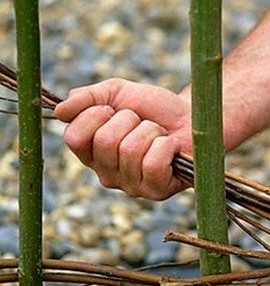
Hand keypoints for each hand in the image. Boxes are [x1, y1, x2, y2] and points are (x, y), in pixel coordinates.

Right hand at [55, 78, 191, 199]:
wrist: (192, 117)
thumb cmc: (155, 109)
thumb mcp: (117, 93)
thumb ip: (86, 98)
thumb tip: (60, 111)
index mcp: (91, 153)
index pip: (74, 137)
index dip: (96, 114)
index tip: (115, 110)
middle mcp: (107, 174)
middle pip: (105, 141)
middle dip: (130, 121)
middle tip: (143, 123)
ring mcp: (131, 186)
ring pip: (131, 150)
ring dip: (151, 131)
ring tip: (159, 134)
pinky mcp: (156, 191)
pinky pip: (153, 163)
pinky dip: (166, 145)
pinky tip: (171, 148)